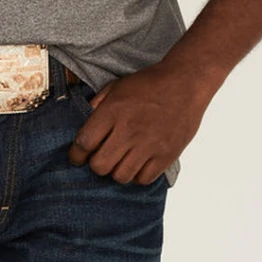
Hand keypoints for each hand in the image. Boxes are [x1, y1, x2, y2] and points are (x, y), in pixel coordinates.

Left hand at [67, 61, 210, 183]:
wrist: (185, 82)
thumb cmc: (150, 83)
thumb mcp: (118, 86)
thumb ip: (98, 104)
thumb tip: (85, 122)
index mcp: (113, 112)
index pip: (84, 143)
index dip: (76, 155)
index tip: (77, 157)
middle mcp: (128, 131)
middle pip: (100, 166)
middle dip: (96, 164)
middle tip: (102, 157)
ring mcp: (148, 145)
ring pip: (121, 176)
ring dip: (117, 171)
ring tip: (121, 161)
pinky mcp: (166, 155)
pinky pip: (143, 179)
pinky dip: (138, 175)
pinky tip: (139, 163)